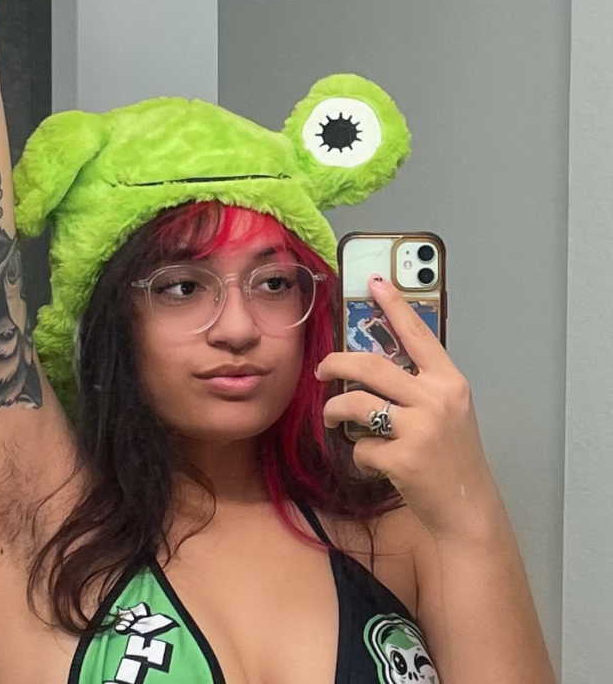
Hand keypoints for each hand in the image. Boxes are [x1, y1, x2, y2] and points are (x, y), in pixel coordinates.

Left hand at [316, 275, 502, 543]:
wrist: (468, 509)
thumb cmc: (454, 459)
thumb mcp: (448, 412)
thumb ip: (420, 387)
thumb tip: (375, 367)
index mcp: (450, 382)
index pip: (418, 334)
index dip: (394, 305)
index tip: (374, 281)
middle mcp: (436, 399)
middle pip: (370, 365)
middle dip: (336, 363)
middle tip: (321, 370)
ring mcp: (419, 428)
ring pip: (355, 403)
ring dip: (335, 411)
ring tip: (334, 419)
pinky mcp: (401, 458)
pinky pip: (360, 446)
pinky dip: (359, 454)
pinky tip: (373, 462)